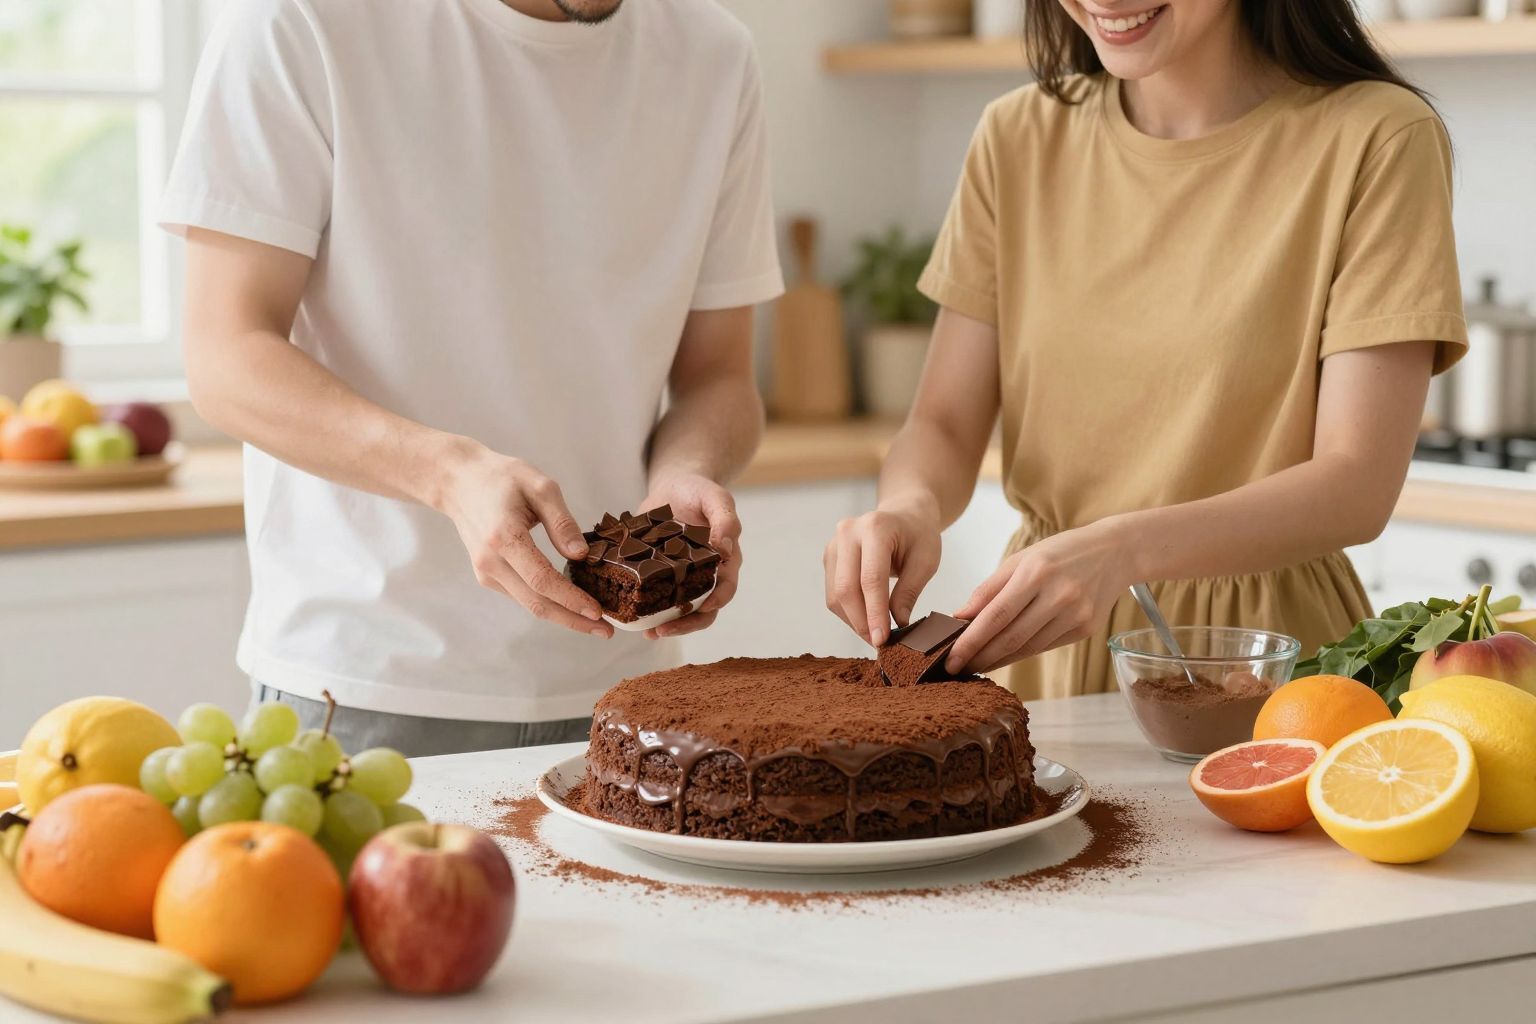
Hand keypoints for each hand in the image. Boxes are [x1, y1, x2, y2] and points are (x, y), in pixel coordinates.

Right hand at [438, 445, 612, 637]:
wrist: (459, 482)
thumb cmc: (502, 478)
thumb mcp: (539, 485)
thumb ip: (562, 521)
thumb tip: (582, 556)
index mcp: (504, 537)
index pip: (542, 579)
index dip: (571, 600)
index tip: (598, 612)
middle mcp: (491, 561)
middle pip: (536, 603)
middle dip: (573, 620)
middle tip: (606, 631)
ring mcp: (485, 571)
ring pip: (529, 605)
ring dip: (563, 617)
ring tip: (594, 623)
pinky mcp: (486, 575)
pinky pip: (521, 596)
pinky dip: (547, 604)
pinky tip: (570, 605)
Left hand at [638, 472, 742, 638]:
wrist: (675, 485)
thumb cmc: (700, 490)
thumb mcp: (716, 498)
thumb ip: (725, 521)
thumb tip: (725, 550)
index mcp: (724, 561)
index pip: (725, 588)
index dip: (716, 602)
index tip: (702, 609)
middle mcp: (704, 575)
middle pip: (702, 610)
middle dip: (685, 624)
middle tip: (662, 631)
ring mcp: (681, 578)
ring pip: (678, 609)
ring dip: (665, 623)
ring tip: (646, 632)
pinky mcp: (658, 575)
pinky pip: (654, 595)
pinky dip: (645, 607)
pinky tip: (630, 613)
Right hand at [823, 498, 942, 647]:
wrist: (904, 514)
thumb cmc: (919, 535)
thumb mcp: (926, 561)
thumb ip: (909, 591)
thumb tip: (897, 624)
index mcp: (875, 528)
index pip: (871, 579)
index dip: (875, 613)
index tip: (882, 640)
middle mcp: (848, 533)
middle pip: (847, 588)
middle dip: (861, 621)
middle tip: (878, 644)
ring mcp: (834, 544)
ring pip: (836, 594)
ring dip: (853, 620)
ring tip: (875, 634)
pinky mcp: (830, 557)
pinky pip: (833, 592)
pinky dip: (848, 612)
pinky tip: (866, 620)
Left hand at [944, 521, 1129, 674]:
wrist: (1113, 553)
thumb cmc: (1059, 553)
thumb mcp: (1020, 559)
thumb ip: (988, 589)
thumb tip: (959, 617)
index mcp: (1036, 572)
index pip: (995, 616)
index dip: (970, 641)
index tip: (949, 658)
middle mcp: (1058, 595)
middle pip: (1010, 638)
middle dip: (979, 657)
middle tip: (956, 668)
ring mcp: (1075, 615)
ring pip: (1027, 648)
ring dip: (997, 660)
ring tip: (975, 664)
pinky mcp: (1085, 630)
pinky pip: (1044, 647)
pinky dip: (1020, 654)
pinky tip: (1003, 656)